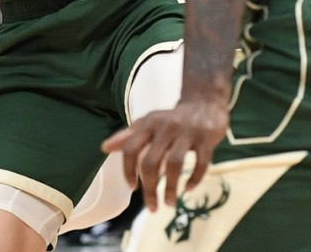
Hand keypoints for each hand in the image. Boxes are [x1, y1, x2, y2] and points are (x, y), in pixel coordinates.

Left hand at [101, 99, 228, 211]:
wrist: (203, 104)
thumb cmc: (171, 120)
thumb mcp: (148, 123)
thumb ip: (128, 136)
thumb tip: (104, 148)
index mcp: (148, 123)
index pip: (131, 148)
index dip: (128, 170)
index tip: (132, 187)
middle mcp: (166, 127)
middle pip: (151, 161)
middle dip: (149, 188)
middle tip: (151, 206)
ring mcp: (187, 132)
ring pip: (175, 164)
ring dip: (170, 188)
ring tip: (169, 203)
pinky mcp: (206, 139)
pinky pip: (200, 163)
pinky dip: (194, 179)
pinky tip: (187, 189)